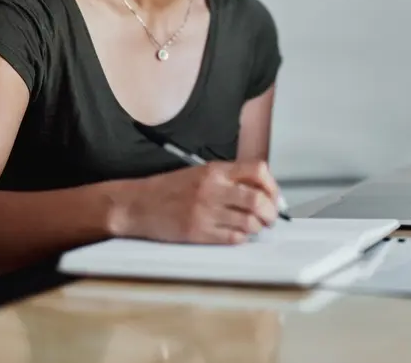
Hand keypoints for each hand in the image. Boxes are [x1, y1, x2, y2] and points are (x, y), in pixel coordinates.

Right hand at [120, 161, 280, 243]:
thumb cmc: (168, 189)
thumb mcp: (200, 173)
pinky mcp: (198, 233)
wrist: (138, 205)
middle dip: (271, 212)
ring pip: (249, 222)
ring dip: (257, 227)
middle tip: (270, 217)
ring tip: (254, 227)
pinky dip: (241, 238)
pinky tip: (236, 234)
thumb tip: (261, 191)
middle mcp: (212, 189)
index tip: (273, 195)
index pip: (257, 171)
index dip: (272, 185)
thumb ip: (228, 179)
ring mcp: (206, 212)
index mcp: (214, 171)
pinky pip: (233, 238)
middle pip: (258, 199)